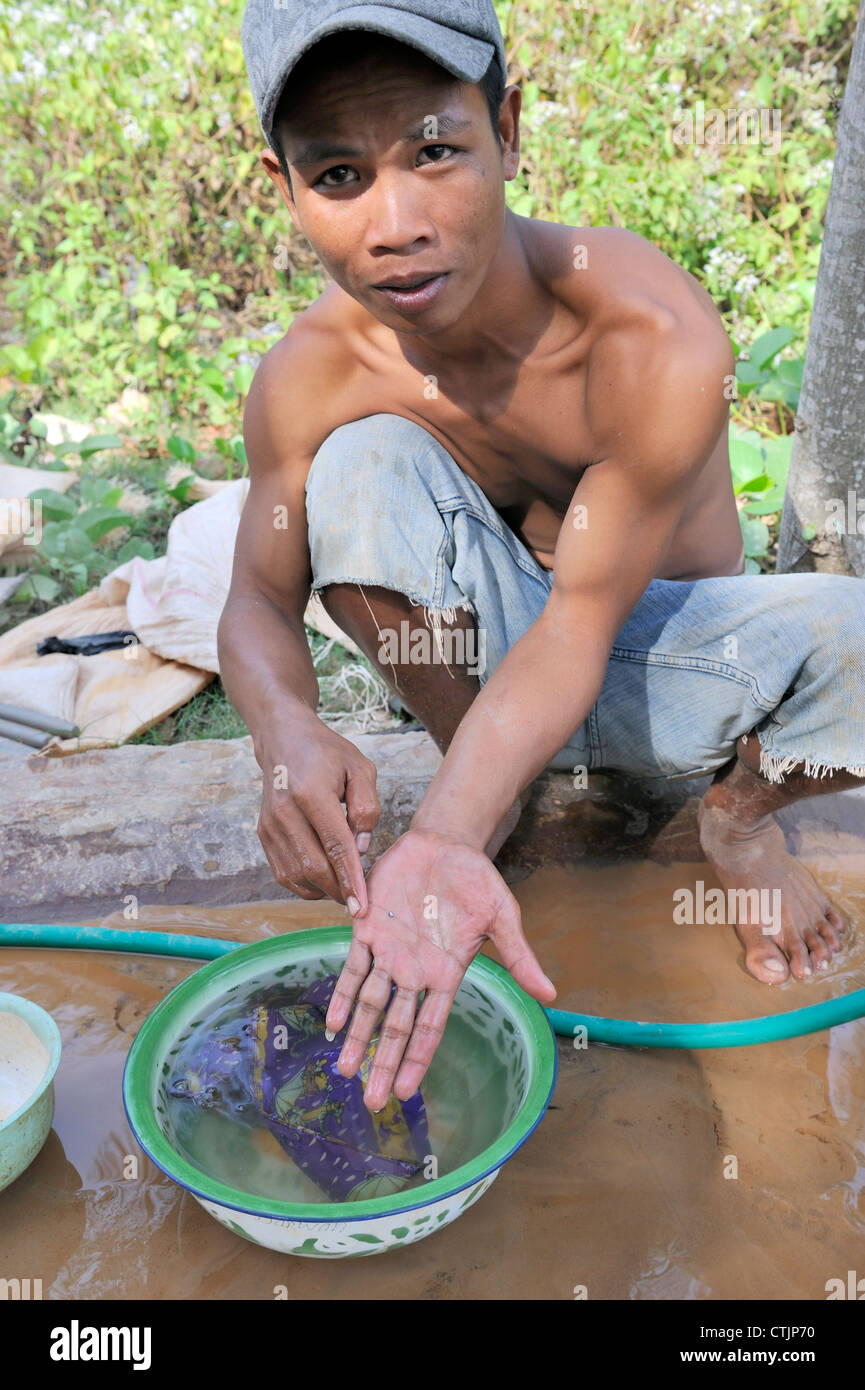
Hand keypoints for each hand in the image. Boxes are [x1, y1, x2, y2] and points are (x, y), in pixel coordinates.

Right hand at [257, 713, 379, 912]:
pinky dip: (304, 884)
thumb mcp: (360, 768)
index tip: (363, 905)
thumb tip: (362, 848)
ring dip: (322, 890)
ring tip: (343, 888)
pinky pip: (283, 872)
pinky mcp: (263, 833)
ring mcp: (270, 824)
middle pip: (313, 866)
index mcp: (311, 793)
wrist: (284, 739)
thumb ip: (366, 807)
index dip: (350, 878)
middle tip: (359, 901)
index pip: (335, 845)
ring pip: (296, 875)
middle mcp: (285, 812)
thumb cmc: (327, 753)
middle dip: (338, 890)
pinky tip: (323, 880)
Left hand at [325, 828, 555, 1109]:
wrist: (446, 844)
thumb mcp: (503, 917)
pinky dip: (340, 993)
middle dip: (383, 1062)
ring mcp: (389, 953)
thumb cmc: (477, 882)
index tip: (405, 1091)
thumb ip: (519, 957)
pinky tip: (331, 1020)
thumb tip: (551, 995)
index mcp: (446, 975)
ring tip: (343, 1069)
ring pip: (369, 1003)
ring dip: (356, 1036)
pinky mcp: (368, 929)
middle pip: (396, 1026)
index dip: (416, 1060)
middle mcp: (414, 972)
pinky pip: (352, 967)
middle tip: (370, 1101)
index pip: (429, 1027)